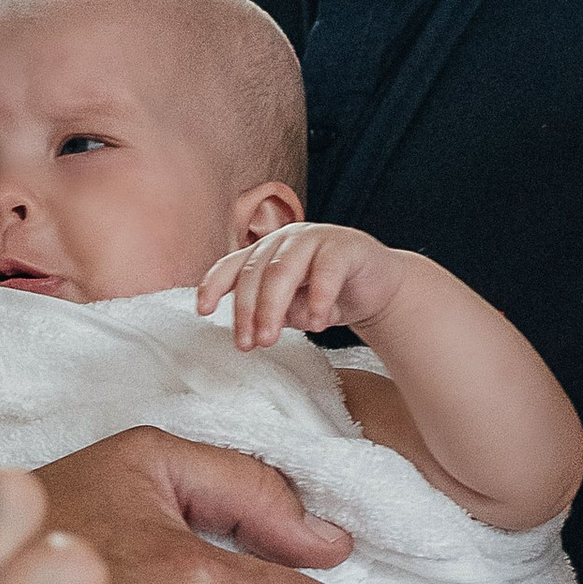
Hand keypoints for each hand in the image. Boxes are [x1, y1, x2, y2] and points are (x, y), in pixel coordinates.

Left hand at [197, 219, 410, 347]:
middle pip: (255, 273)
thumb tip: (253, 331)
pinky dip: (318, 299)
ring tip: (271, 339)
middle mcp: (285, 240)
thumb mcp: (294, 309)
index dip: (214, 285)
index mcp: (265, 252)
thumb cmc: (329, 297)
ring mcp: (315, 238)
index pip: (232, 266)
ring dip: (273, 308)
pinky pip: (326, 270)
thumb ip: (273, 313)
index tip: (203, 310)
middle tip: (249, 344)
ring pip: (283, 270)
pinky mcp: (345, 246)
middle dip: (248, 311)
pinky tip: (317, 324)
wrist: (379, 289)